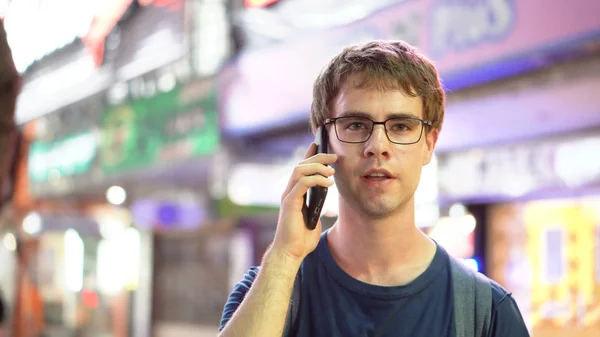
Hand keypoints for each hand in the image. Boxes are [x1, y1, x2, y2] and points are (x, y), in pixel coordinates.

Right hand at [271, 143, 336, 261]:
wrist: (291, 253)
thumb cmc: (301, 238)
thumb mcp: (314, 216)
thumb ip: (317, 203)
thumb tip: (326, 192)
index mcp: (294, 193)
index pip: (300, 168)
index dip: (310, 155)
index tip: (320, 145)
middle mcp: (289, 191)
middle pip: (301, 164)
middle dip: (318, 157)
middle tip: (334, 157)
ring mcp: (288, 196)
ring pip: (299, 169)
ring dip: (317, 166)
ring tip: (331, 171)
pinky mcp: (290, 202)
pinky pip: (302, 183)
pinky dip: (316, 179)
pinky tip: (328, 183)